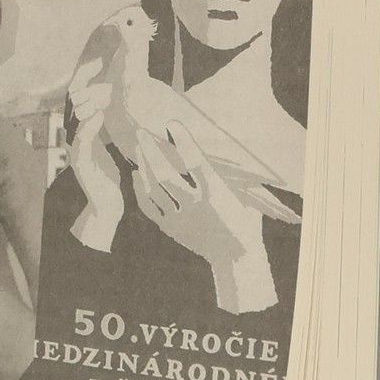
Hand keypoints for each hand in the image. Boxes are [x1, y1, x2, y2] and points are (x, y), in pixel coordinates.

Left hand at [132, 123, 277, 313]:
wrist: (237, 256)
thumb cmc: (244, 219)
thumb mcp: (243, 193)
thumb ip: (228, 173)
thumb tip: (223, 148)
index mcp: (217, 191)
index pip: (196, 161)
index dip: (183, 141)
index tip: (172, 123)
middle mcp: (196, 204)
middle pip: (166, 174)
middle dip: (151, 151)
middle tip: (141, 133)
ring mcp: (180, 218)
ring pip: (154, 189)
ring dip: (144, 166)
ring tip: (138, 149)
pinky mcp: (170, 228)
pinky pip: (149, 206)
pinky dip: (139, 189)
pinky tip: (136, 175)